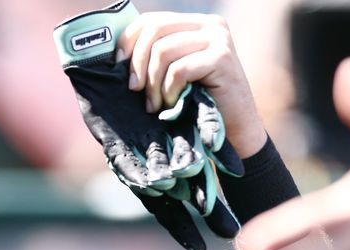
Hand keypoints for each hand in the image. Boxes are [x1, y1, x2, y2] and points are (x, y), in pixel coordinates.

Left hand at [119, 12, 266, 158]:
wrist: (234, 130)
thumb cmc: (197, 104)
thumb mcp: (172, 75)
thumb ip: (155, 58)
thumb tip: (116, 56)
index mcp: (195, 23)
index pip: (152, 20)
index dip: (128, 40)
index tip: (118, 66)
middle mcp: (209, 24)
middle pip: (155, 30)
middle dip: (138, 63)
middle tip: (134, 90)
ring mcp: (218, 38)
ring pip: (164, 51)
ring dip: (153, 83)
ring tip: (155, 104)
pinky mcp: (222, 58)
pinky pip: (179, 70)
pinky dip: (169, 90)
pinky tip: (173, 104)